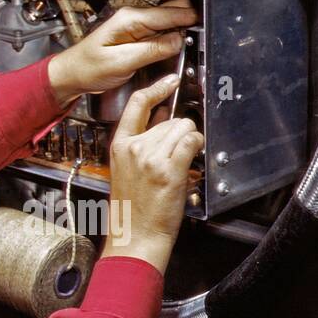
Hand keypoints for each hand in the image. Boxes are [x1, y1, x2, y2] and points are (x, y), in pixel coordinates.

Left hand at [47, 0, 198, 105]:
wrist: (73, 73)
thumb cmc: (89, 67)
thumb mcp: (121, 62)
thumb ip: (151, 50)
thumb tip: (177, 41)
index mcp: (130, 19)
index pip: (168, 13)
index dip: (188, 20)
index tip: (204, 27)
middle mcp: (134, 18)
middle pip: (172, 12)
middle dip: (188, 23)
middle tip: (201, 38)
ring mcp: (136, 26)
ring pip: (168, 22)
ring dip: (181, 30)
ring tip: (193, 43)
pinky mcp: (138, 36)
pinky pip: (161, 32)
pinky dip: (172, 37)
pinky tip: (177, 47)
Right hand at [100, 71, 204, 275]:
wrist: (135, 237)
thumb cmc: (132, 211)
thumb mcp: (125, 171)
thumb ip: (140, 144)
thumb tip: (161, 119)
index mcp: (119, 146)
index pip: (137, 104)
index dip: (157, 88)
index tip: (170, 80)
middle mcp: (134, 147)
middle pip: (169, 119)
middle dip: (179, 133)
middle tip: (177, 156)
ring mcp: (151, 157)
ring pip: (183, 128)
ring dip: (189, 141)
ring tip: (182, 163)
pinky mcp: (168, 169)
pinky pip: (191, 141)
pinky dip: (197, 145)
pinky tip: (192, 158)